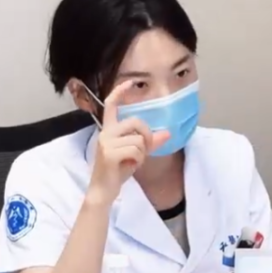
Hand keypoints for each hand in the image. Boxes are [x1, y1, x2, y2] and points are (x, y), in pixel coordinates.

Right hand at [86, 81, 169, 203]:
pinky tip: (130, 166)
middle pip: (136, 122)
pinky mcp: (109, 153)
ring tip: (132, 161)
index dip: (120, 92)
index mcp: (109, 129)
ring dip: (142, 153)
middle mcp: (106, 132)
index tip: (130, 82)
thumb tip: (167, 133)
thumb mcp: (136, 154)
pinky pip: (136, 150)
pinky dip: (139, 160)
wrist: (104, 190)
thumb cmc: (118, 170)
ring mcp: (106, 142)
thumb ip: (149, 142)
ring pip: (139, 139)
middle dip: (147, 136)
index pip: (111, 105)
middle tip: (143, 151)